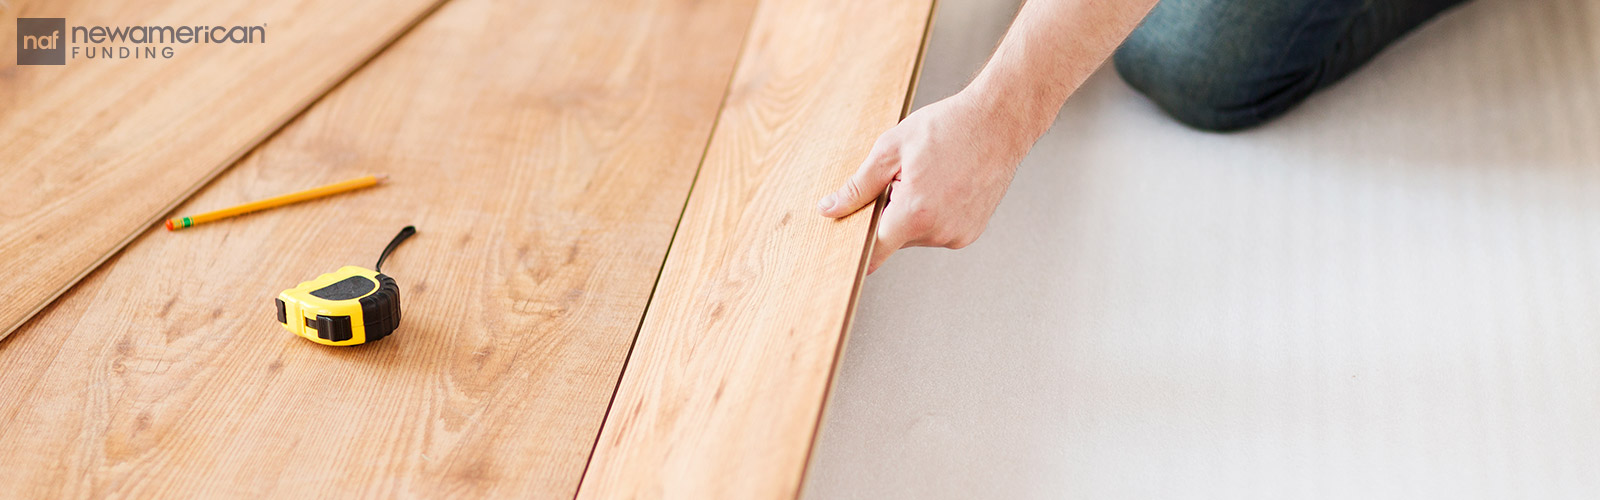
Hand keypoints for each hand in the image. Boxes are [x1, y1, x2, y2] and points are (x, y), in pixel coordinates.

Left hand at [817, 91, 1031, 273]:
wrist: (999, 121)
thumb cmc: (948, 127)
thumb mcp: (890, 150)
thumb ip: (857, 187)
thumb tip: (829, 209)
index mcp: (915, 213)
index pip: (873, 253)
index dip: (856, 248)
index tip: (846, 245)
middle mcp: (939, 232)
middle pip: (894, 238)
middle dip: (889, 213)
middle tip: (901, 178)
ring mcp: (958, 235)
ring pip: (916, 234)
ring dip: (912, 213)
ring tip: (930, 177)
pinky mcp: (971, 233)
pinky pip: (938, 231)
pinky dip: (933, 214)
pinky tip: (945, 185)